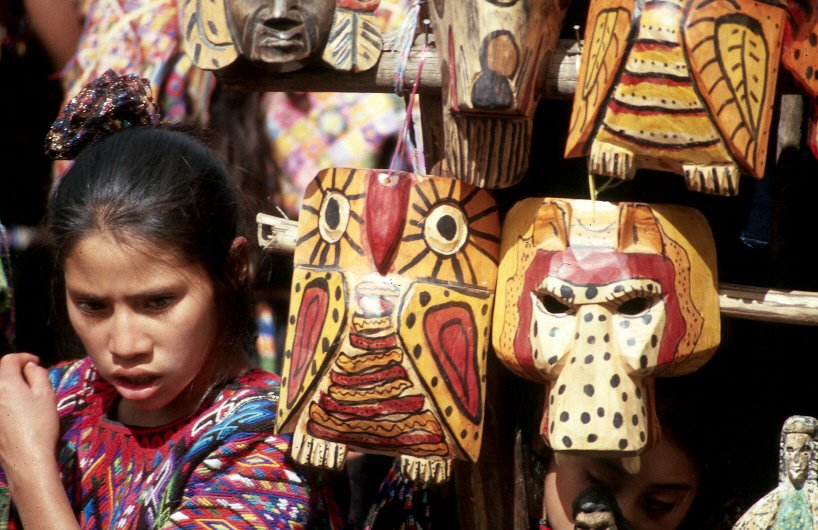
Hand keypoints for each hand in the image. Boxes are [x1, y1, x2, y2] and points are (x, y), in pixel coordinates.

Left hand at [0, 353, 58, 474]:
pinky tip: (16, 413)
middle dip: (14, 371)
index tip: (35, 363)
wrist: (26, 458)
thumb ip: (38, 374)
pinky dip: (5, 402)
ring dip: (8, 388)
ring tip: (24, 396)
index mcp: (5, 382)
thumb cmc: (40, 424)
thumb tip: (29, 367)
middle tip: (31, 379)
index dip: (24, 357)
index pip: (9, 359)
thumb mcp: (46, 395)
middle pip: (0, 373)